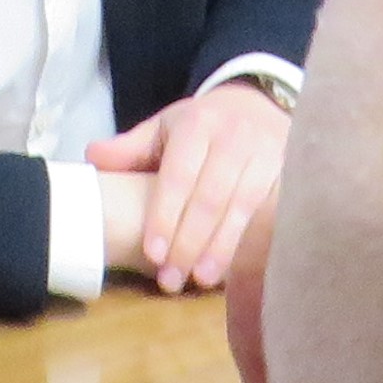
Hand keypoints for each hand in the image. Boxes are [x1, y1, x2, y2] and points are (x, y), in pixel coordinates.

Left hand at [87, 79, 292, 291]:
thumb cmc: (203, 125)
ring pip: (243, 207)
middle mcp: (235, 138)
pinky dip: (256, 242)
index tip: (153, 253)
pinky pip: (274, 213)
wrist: (260, 102)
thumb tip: (92, 158)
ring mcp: (267, 155)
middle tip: (170, 280)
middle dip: (189, 242)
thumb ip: (131, 148)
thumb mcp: (166, 127)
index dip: (166, 215)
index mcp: (198, 125)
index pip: (179, 175)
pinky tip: (241, 269)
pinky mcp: (290, 174)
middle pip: (210, 197)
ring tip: (202, 280)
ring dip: (222, 248)